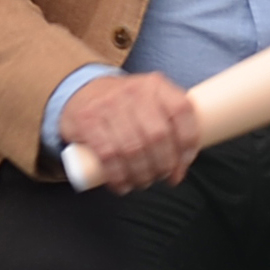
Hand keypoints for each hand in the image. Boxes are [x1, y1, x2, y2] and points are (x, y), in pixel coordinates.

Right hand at [60, 71, 202, 190]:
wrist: (82, 93)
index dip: (188, 142)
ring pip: (133, 149)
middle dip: (163, 165)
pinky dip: (118, 176)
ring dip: (142, 174)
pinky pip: (108, 155)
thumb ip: (170, 126)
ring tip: (143, 182)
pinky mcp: (88, 121)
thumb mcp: (151, 102)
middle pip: (158, 136)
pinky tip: (122, 184)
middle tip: (161, 176)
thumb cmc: (126, 106)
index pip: (182, 110)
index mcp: (156, 85)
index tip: (182, 164)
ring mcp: (109, 105)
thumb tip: (180, 168)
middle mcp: (134, 91)